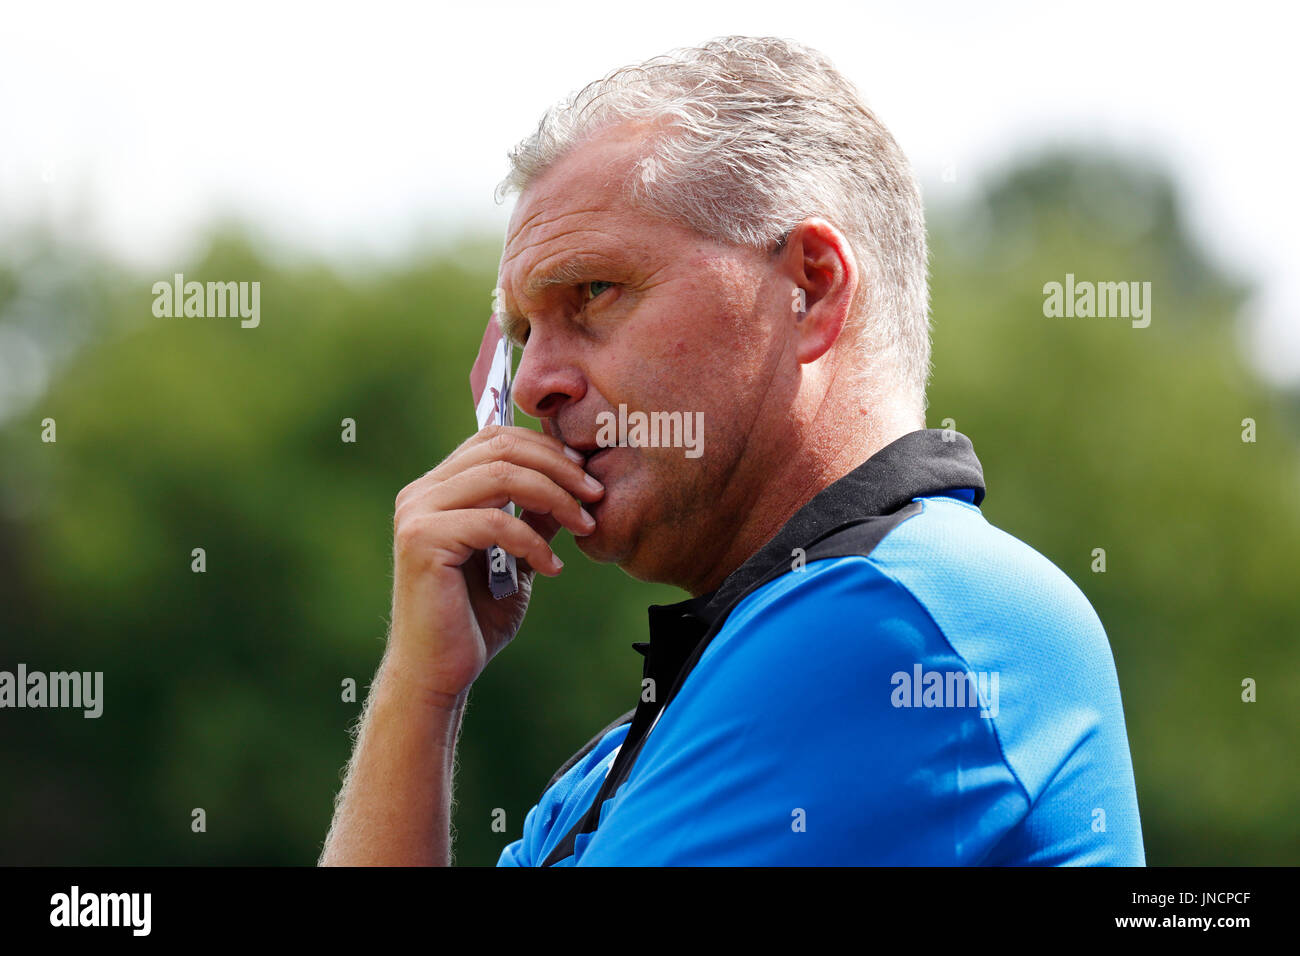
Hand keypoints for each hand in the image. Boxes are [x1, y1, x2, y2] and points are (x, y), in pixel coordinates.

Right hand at [386, 425, 603, 703]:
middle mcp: (420, 493)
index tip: (586, 476)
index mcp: (437, 488)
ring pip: (502, 477)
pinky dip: (533, 541)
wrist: (439, 671)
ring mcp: (417, 514)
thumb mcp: (517, 556)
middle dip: (558, 467)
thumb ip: (534, 517)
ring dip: (555, 497)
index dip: (546, 448)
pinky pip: (495, 522)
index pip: (494, 439)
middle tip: (596, 494)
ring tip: (584, 525)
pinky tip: (552, 567)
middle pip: (501, 449)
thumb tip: (573, 483)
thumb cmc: (475, 617)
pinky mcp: (422, 541)